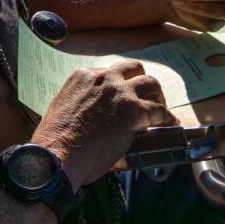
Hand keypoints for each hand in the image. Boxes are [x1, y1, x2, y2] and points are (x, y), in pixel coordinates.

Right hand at [30, 60, 177, 186]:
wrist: (58, 154)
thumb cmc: (56, 140)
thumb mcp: (64, 106)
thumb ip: (82, 101)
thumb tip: (94, 113)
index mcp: (83, 76)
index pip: (111, 73)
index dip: (121, 85)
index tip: (124, 95)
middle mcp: (103, 78)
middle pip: (134, 69)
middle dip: (142, 82)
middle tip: (146, 97)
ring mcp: (120, 93)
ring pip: (150, 83)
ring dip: (157, 96)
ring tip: (160, 108)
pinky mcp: (133, 111)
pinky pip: (158, 110)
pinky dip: (166, 117)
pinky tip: (169, 123)